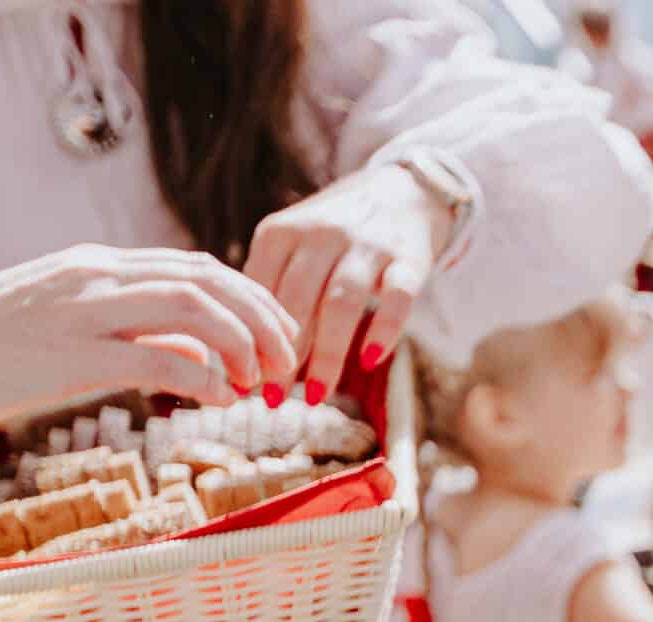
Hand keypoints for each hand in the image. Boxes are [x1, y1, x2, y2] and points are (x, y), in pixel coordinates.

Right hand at [0, 246, 298, 452]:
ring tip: (262, 381)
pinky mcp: (75, 355)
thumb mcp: (74, 330)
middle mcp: (98, 277)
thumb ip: (138, 336)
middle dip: (263, 318)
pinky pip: (160, 359)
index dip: (252, 298)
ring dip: (243, 344)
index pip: (197, 266)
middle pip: (209, 280)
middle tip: (287, 360)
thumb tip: (200, 357)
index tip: (279, 334)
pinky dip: (205, 378)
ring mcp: (86, 311)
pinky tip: (222, 400)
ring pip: (194, 308)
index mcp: (98, 266)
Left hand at [245, 161, 454, 396]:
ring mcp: (368, 245)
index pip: (259, 292)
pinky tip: (369, 361)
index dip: (250, 337)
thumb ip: (272, 284)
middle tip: (270, 400)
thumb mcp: (293, 244)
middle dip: (282, 355)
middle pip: (297, 302)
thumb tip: (241, 350)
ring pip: (341, 304)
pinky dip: (383, 331)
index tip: (242, 378)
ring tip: (314, 396)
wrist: (404, 190)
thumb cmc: (337, 232)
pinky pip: (396, 298)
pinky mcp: (410, 258)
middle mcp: (322, 234)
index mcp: (282, 232)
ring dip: (327, 355)